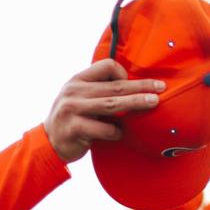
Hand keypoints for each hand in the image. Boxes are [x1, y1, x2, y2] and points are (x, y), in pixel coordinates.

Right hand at [44, 60, 162, 162]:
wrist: (48, 143)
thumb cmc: (72, 119)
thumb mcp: (79, 98)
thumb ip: (98, 90)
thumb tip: (132, 86)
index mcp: (78, 80)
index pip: (107, 66)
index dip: (122, 73)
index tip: (129, 85)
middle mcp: (74, 91)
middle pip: (115, 86)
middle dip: (141, 86)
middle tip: (160, 88)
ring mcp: (73, 110)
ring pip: (112, 104)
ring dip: (135, 103)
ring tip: (153, 103)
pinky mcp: (75, 129)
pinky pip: (104, 129)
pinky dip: (116, 132)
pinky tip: (119, 134)